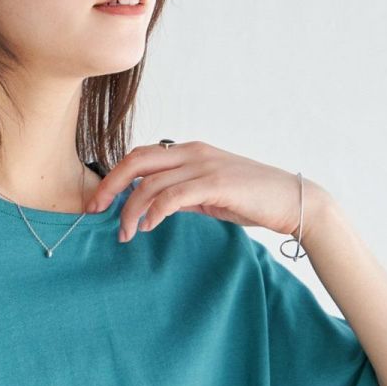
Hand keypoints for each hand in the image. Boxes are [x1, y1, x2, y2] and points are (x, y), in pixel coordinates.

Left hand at [86, 140, 325, 243]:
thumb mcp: (208, 195)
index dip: (113, 177)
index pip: (139, 156)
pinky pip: (172, 195)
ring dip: (130, 210)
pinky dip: (154, 211)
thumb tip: (153, 207)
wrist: (292, 201)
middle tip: (94, 211)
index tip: (98, 202)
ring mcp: (204, 166)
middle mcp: (193, 152)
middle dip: (109, 186)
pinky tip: (147, 227)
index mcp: (189, 151)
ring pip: (150, 182)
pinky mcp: (215, 184)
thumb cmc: (251, 200)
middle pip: (135, 161)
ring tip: (125, 233)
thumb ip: (181, 194)